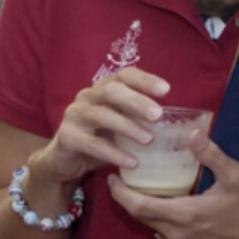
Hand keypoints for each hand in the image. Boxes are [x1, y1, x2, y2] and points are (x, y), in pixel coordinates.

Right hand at [26, 67, 168, 187]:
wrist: (63, 161)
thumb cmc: (99, 138)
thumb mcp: (120, 124)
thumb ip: (138, 118)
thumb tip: (174, 120)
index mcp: (102, 90)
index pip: (124, 76)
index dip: (144, 80)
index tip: (166, 90)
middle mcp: (87, 97)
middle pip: (111, 90)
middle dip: (136, 101)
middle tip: (158, 115)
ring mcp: (74, 116)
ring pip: (101, 115)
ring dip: (128, 127)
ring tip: (149, 140)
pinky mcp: (67, 138)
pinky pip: (92, 144)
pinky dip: (114, 153)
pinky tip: (132, 162)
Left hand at [108, 134, 238, 238]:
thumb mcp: (235, 176)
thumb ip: (210, 155)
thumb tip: (192, 132)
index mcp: (185, 215)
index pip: (138, 206)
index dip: (119, 193)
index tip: (112, 179)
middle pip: (143, 219)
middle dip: (134, 201)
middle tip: (133, 184)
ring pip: (157, 234)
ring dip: (156, 218)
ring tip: (162, 201)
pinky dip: (169, 235)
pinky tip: (182, 224)